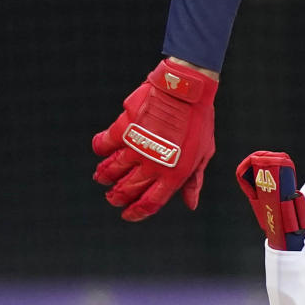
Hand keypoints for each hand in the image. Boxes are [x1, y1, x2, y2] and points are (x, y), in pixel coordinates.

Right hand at [93, 58, 217, 219]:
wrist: (185, 90)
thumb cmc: (199, 121)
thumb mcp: (203, 154)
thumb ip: (193, 181)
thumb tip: (190, 204)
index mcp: (173, 175)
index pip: (150, 203)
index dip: (136, 212)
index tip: (127, 214)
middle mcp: (152, 166)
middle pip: (128, 190)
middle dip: (117, 197)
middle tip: (113, 197)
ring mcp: (136, 149)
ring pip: (112, 171)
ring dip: (105, 177)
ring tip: (102, 179)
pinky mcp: (123, 130)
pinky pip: (104, 145)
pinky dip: (100, 149)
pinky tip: (101, 152)